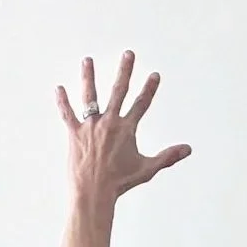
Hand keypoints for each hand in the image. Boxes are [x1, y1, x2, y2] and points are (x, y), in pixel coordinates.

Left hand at [57, 53, 189, 206]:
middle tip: (128, 54)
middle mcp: (109, 122)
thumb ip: (167, 156)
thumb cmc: (120, 183)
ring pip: (90, 96)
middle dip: (125, 71)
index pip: (142, 103)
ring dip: (88, 76)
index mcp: (127, 129)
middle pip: (119, 91)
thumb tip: (188, 150)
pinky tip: (58, 88)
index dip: (149, 88)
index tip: (154, 75)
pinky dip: (62, 101)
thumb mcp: (147, 169)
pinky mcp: (74, 134)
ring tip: (87, 60)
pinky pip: (67, 114)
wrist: (94, 193)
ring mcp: (91, 127)